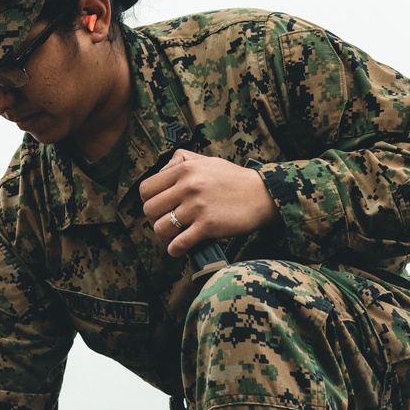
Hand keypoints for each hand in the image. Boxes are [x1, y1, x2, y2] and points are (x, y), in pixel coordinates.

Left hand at [139, 150, 279, 257]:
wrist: (263, 194)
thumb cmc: (235, 180)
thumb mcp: (207, 160)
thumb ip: (183, 160)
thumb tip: (161, 171)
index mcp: (184, 169)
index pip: (146, 188)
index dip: (149, 201)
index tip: (159, 207)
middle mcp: (187, 186)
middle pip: (150, 209)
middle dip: (155, 219)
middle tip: (167, 222)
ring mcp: (197, 207)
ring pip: (161, 228)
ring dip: (166, 235)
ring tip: (176, 235)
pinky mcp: (207, 226)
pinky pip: (179, 243)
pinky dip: (175, 250)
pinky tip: (179, 248)